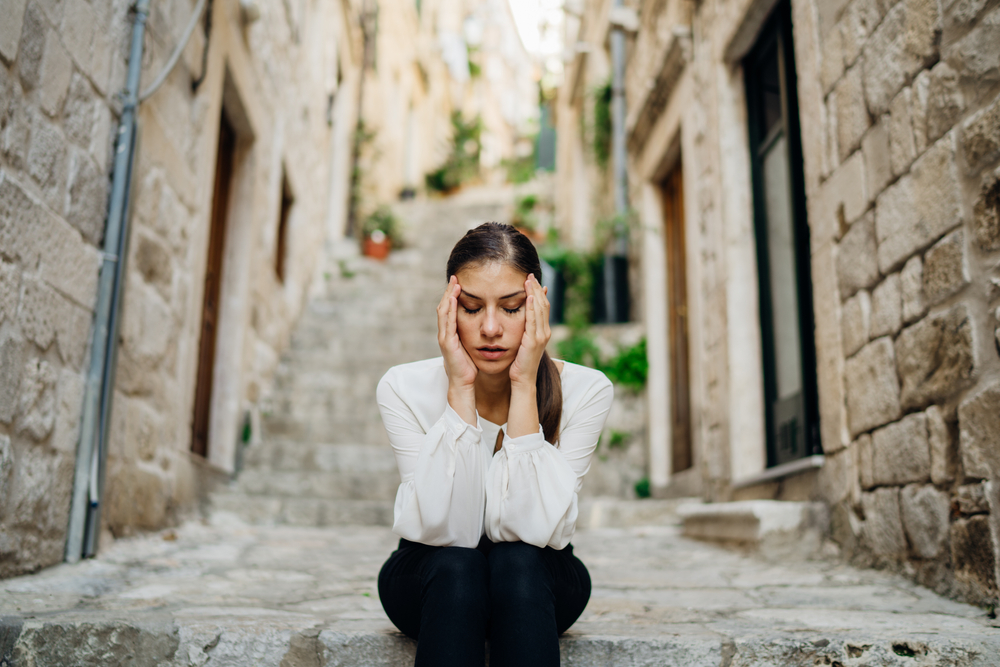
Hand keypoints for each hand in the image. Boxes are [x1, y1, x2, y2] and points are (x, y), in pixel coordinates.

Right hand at [437, 276, 476, 422]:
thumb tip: (485, 325)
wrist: (464, 383)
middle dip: (449, 291)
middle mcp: (446, 332)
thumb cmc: (469, 367)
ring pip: (443, 311)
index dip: (454, 295)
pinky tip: (453, 299)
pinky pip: (447, 322)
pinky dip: (449, 309)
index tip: (460, 281)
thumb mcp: (472, 346)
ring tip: (454, 283)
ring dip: (448, 296)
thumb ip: (474, 334)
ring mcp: (444, 337)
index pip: (451, 309)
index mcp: (452, 332)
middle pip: (444, 306)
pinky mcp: (447, 342)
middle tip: (455, 276)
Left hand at [508, 274, 549, 387]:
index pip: (543, 306)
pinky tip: (529, 297)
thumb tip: (520, 319)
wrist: (522, 380)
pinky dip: (532, 308)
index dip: (538, 291)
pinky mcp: (533, 341)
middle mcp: (545, 332)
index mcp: (542, 331)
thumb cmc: (519, 363)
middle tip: (530, 274)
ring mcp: (541, 336)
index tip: (531, 279)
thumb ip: (524, 329)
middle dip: (537, 288)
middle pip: (544, 304)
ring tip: (529, 280)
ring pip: (540, 309)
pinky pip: (533, 321)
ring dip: (535, 293)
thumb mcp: (522, 342)